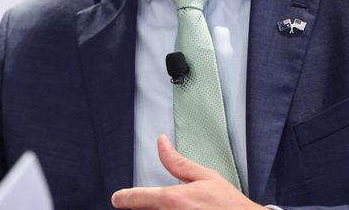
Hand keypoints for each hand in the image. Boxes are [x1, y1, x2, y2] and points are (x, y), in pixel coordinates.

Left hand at [111, 135, 264, 209]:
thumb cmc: (231, 205)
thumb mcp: (205, 177)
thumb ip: (177, 162)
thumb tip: (161, 143)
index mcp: (174, 200)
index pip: (137, 199)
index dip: (124, 198)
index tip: (118, 198)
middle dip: (147, 207)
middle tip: (162, 203)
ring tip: (180, 207)